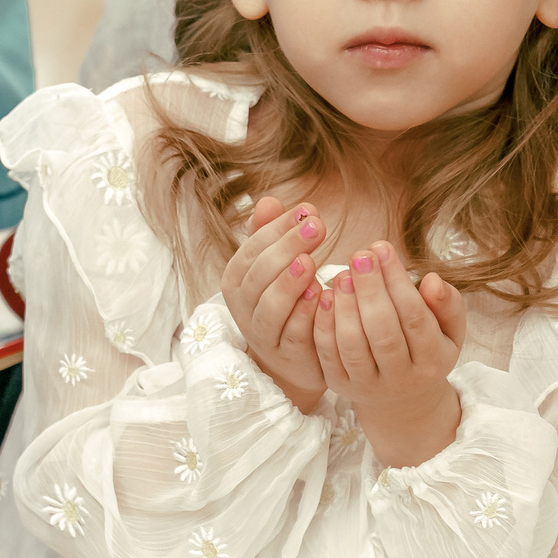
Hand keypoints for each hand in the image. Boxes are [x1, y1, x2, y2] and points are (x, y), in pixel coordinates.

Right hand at [220, 197, 326, 411]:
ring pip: (270, 307)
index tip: (308, 210)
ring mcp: (263, 334)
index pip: (252, 250)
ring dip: (289, 283)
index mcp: (237, 280)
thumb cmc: (286, 302)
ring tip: (311, 261)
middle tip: (317, 226)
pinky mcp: (286, 354)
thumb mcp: (275, 267)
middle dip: (287, 247)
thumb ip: (270, 235)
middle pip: (259, 275)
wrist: (294, 357)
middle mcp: (243, 307)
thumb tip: (268, 200)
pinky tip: (321, 295)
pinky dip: (305, 315)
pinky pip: (292, 334)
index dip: (278, 229)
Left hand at [314, 243, 466, 465]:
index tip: (382, 248)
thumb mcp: (449, 331)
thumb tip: (432, 279)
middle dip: (370, 290)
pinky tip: (324, 295)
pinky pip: (327, 354)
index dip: (398, 282)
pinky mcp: (340, 386)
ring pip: (353, 345)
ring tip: (342, 274)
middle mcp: (402, 378)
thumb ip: (447, 305)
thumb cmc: (426, 350)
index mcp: (433, 361)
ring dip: (345, 306)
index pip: (416, 318)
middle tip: (359, 255)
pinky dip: (323, 324)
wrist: (403, 398)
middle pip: (383, 332)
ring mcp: (368, 385)